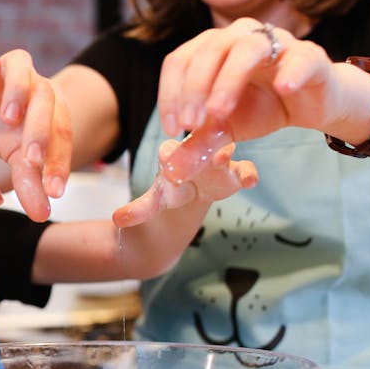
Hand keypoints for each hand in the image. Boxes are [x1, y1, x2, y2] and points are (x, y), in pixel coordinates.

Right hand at [0, 38, 71, 220]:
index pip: (62, 134)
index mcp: (51, 108)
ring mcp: (6, 67)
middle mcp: (33, 83)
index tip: (53, 191)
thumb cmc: (1, 131)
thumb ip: (29, 183)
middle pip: (45, 98)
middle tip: (30, 159)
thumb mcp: (15, 159)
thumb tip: (41, 216)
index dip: (59, 163)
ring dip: (18, 91)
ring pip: (21, 64)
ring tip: (8, 118)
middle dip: (40, 130)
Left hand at [113, 138, 257, 227]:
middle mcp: (192, 155)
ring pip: (222, 154)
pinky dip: (247, 174)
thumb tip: (118, 221)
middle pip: (198, 148)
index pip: (168, 153)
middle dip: (201, 150)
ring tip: (227, 164)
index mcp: (170, 157)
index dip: (169, 156)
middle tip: (209, 156)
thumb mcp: (152, 203)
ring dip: (225, 156)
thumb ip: (139, 210)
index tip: (168, 162)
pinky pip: (243, 171)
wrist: (179, 204)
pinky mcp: (233, 174)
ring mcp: (214, 162)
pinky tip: (252, 181)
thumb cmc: (165, 197)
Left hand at [157, 17, 351, 181]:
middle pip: (210, 50)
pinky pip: (300, 58)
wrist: (308, 106)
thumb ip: (200, 143)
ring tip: (219, 113)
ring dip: (228, 80)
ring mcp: (277, 41)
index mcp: (213, 47)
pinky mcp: (309, 56)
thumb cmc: (261, 107)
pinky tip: (282, 89)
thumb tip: (174, 169)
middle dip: (195, 88)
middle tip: (191, 124)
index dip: (170, 93)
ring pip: (248, 49)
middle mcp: (241, 35)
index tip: (173, 129)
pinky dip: (291, 71)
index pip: (181, 60)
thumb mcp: (225, 127)